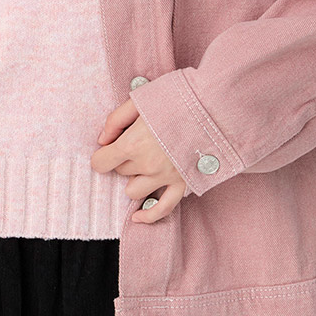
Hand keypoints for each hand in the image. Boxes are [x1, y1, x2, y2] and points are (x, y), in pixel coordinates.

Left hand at [90, 97, 187, 222]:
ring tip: (145, 163)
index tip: (107, 150)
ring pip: (134, 191)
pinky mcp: (183, 184)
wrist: (214, 106)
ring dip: (135, 179)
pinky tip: (137, 216)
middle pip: (121, 172)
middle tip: (138, 142)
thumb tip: (102, 140)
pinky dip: (148, 215)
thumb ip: (116, 120)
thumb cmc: (177, 98)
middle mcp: (147, 164)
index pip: (102, 162)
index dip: (101, 155)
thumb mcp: (140, 100)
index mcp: (133, 142)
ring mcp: (165, 177)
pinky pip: (161, 209)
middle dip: (124, 160)